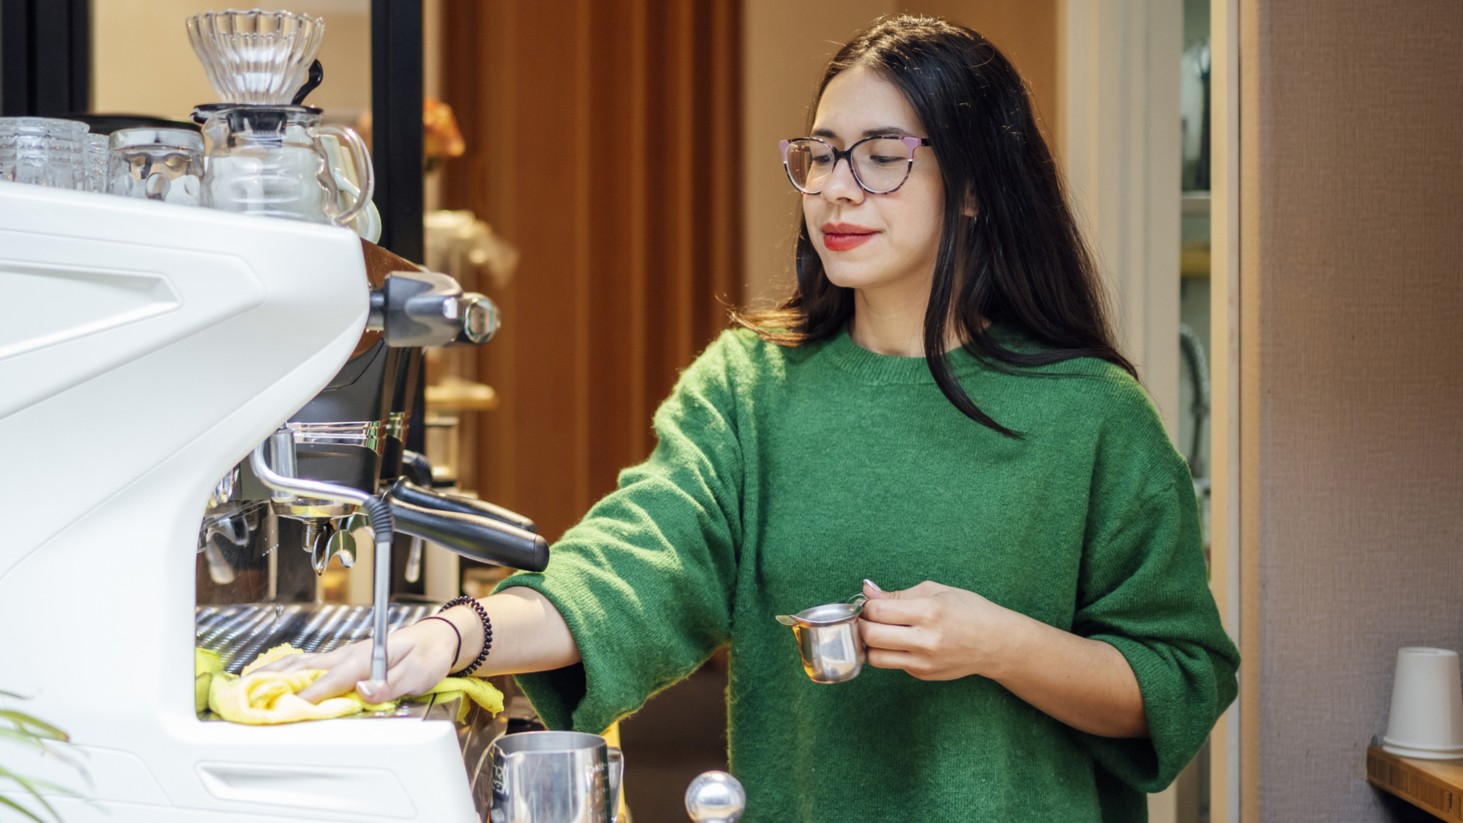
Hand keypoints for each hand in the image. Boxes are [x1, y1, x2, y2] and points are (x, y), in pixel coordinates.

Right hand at [255, 618, 458, 703]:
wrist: (437, 638)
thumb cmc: (428, 655)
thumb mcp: (419, 672)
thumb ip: (392, 683)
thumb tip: (365, 690)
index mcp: (366, 656)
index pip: (334, 679)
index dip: (312, 694)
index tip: (290, 709)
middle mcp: (350, 653)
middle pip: (307, 666)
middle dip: (278, 680)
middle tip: (249, 694)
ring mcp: (344, 655)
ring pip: (304, 662)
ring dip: (275, 672)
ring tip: (247, 684)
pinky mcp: (343, 659)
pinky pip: (310, 664)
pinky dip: (287, 670)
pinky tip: (273, 676)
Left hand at [858, 579, 1016, 680]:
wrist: (997, 643)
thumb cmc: (969, 611)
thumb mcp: (936, 591)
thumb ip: (898, 594)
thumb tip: (867, 591)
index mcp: (929, 612)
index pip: (878, 611)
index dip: (867, 606)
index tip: (869, 604)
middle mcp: (926, 640)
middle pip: (871, 636)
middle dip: (862, 625)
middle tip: (867, 619)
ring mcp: (924, 661)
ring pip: (875, 658)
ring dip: (870, 644)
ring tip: (878, 633)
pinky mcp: (923, 675)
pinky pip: (893, 665)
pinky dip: (888, 653)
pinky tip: (899, 642)